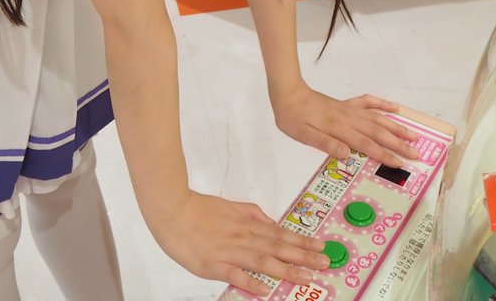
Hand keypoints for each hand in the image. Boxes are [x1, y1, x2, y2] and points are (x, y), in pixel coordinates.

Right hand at [149, 189, 330, 296]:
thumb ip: (251, 213)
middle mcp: (242, 238)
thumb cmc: (198, 208)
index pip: (280, 234)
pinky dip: (250, 281)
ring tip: (306, 277)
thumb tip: (271, 221)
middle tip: (324, 262)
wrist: (171, 210)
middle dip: (303, 256)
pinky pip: (235, 274)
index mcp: (246, 225)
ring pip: (262, 260)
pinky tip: (265, 289)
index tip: (320, 246)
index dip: (301, 241)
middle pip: (277, 248)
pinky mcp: (213, 264)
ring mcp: (228, 251)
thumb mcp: (229, 206)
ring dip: (286, 269)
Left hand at [271, 84, 419, 166]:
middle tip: (416, 154)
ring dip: (396, 127)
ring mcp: (349, 109)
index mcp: (339, 129)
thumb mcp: (303, 135)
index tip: (400, 163)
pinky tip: (394, 108)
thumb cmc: (293, 117)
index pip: (367, 145)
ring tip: (413, 134)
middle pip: (378, 132)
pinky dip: (382, 104)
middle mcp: (348, 118)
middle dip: (398, 144)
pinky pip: (368, 102)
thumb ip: (326, 143)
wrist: (287, 92)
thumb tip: (347, 154)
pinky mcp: (346, 104)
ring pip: (378, 118)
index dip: (385, 155)